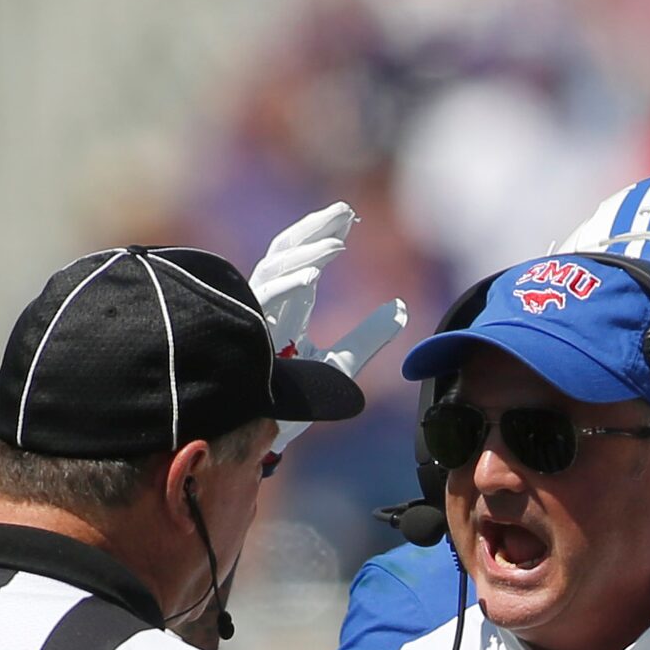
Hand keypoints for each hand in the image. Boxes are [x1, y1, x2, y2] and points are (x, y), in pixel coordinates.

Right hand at [249, 201, 408, 457]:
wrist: (269, 437)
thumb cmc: (297, 401)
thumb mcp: (342, 363)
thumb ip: (369, 335)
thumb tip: (400, 307)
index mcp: (288, 307)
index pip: (303, 258)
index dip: (324, 234)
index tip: (350, 217)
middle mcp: (268, 306)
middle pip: (284, 251)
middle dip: (312, 228)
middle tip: (344, 212)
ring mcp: (255, 318)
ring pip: (272, 267)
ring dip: (305, 252)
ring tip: (338, 245)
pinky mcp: (249, 335)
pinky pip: (262, 300)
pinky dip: (286, 284)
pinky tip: (313, 275)